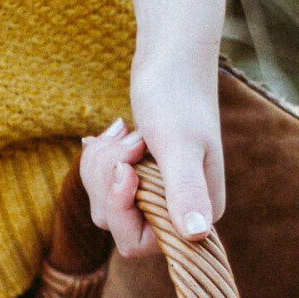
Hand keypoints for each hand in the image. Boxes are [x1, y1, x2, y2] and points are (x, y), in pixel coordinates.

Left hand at [79, 50, 223, 259]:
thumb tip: (197, 236)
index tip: (126, 168)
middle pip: (115, 224)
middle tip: (129, 139)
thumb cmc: (177, 95)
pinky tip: (117, 130)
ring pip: (103, 204)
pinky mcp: (140, 178)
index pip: (138, 242)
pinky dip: (101, 157)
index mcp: (197, 214)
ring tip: (125, 130)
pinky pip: (102, 185)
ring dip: (102, 164)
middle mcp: (178, 212)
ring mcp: (156, 195)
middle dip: (109, 180)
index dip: (121, 208)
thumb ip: (185, 191)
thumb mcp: (178, 145)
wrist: (172, 55)